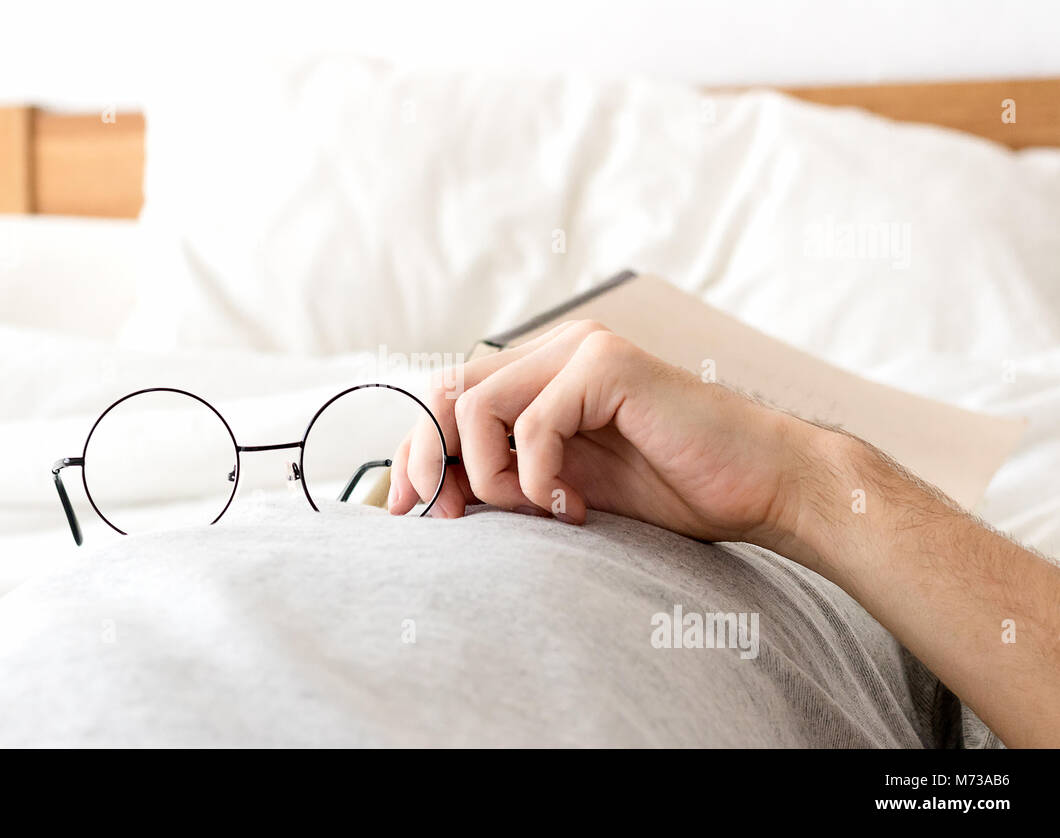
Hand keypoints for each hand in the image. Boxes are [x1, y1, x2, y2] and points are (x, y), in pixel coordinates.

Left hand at [389, 319, 1059, 746]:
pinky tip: (573, 509)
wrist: (763, 487)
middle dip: (429, 461)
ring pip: (476, 405)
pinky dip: (537, 478)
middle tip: (446, 518)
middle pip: (446, 392)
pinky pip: (532, 424)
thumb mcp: (566, 484)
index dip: (416, 450)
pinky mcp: (608, 365)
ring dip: (487, 475)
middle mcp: (556, 348)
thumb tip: (425, 488)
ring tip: (538, 511)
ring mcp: (582, 349)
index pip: (447, 395)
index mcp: (542, 371)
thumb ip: (506, 470)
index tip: (409, 510)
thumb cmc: (673, 489)